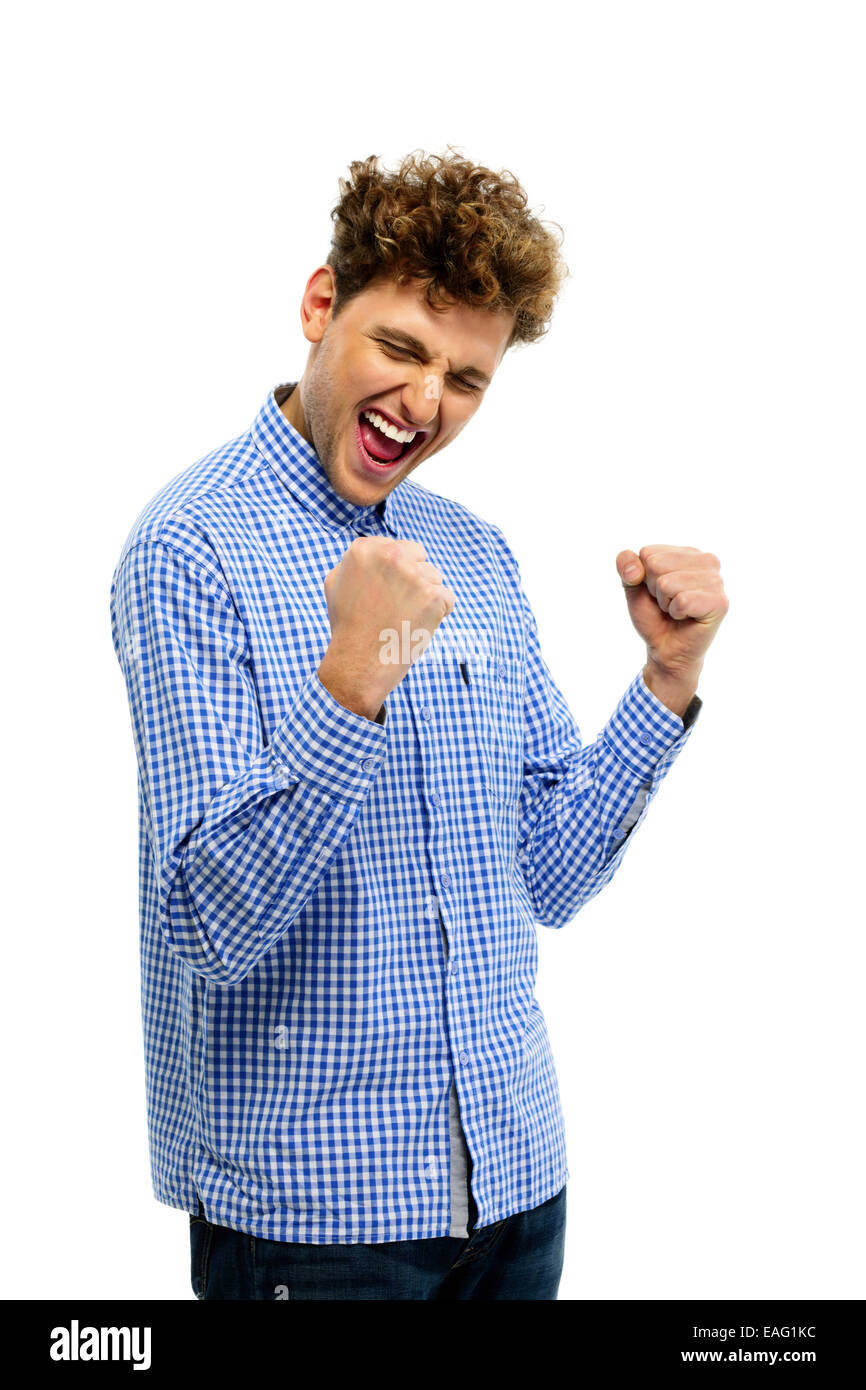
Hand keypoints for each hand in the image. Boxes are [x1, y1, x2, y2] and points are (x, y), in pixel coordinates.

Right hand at [318, 536, 455, 719]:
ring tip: (404, 618)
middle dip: (414, 577)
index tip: (387, 592)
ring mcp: (414, 575)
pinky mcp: (433, 595)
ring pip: (435, 577)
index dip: (396, 572)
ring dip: (426, 596)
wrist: (358, 662)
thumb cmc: (347, 627)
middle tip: (398, 605)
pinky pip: (447, 598)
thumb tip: (372, 549)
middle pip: (419, 556)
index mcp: (364, 549)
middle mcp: (390, 556)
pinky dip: (439, 614)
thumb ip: (354, 561)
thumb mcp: (335, 584)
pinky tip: (418, 626)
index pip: (397, 547)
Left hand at [616, 545, 727, 682]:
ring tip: (677, 611)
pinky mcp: (720, 602)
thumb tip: (634, 569)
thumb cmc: (654, 616)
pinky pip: (683, 600)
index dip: (644, 578)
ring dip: (665, 603)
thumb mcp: (632, 586)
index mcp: (688, 552)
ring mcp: (717, 580)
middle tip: (668, 604)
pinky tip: (687, 618)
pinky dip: (676, 613)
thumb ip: (626, 565)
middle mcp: (707, 561)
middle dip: (654, 590)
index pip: (648, 553)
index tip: (658, 593)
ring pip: (667, 583)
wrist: (666, 649)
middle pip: (656, 565)